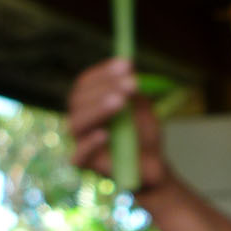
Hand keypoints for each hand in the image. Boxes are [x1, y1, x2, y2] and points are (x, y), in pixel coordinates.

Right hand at [67, 58, 170, 192]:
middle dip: (105, 87)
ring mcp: (80, 141)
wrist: (153, 166)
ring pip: (77, 123)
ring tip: (120, 102)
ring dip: (98, 109)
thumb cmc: (144, 134)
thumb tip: (129, 72)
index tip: (127, 64)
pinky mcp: (83, 164)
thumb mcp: (144, 110)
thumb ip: (134, 94)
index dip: (104, 72)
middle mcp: (81, 118)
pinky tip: (105, 135)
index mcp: (90, 102)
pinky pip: (79, 154)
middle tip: (131, 83)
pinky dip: (90, 143)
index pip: (87, 83)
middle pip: (79, 99)